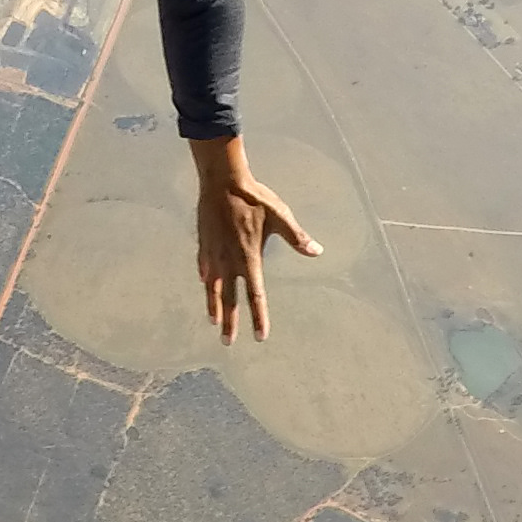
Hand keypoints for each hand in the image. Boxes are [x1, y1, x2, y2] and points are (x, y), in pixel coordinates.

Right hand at [190, 135, 321, 340]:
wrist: (222, 180)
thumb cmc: (254, 197)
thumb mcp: (280, 216)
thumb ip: (297, 237)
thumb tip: (317, 251)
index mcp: (249, 258)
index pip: (255, 295)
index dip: (258, 317)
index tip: (259, 336)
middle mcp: (229, 261)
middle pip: (230, 299)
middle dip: (230, 322)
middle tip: (228, 341)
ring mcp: (214, 253)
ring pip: (213, 287)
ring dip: (214, 306)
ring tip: (214, 321)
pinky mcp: (204, 243)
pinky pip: (204, 268)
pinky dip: (206, 280)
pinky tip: (206, 284)